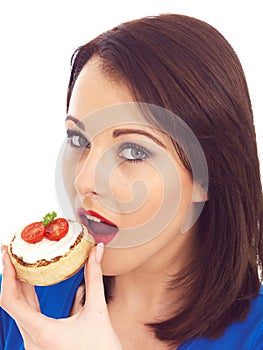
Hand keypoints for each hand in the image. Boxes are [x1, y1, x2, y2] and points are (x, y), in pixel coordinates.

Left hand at [0, 243, 121, 349]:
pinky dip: (27, 296)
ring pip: (19, 309)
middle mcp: (32, 340)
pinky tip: (32, 281)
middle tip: (12, 251)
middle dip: (11, 275)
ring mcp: (34, 343)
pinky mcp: (39, 342)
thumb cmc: (102, 348)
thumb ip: (95, 277)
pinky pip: (26, 315)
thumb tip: (97, 250)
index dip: (7, 275)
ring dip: (18, 284)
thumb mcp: (98, 310)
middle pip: (12, 303)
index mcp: (43, 333)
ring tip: (21, 261)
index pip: (10, 301)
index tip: (8, 255)